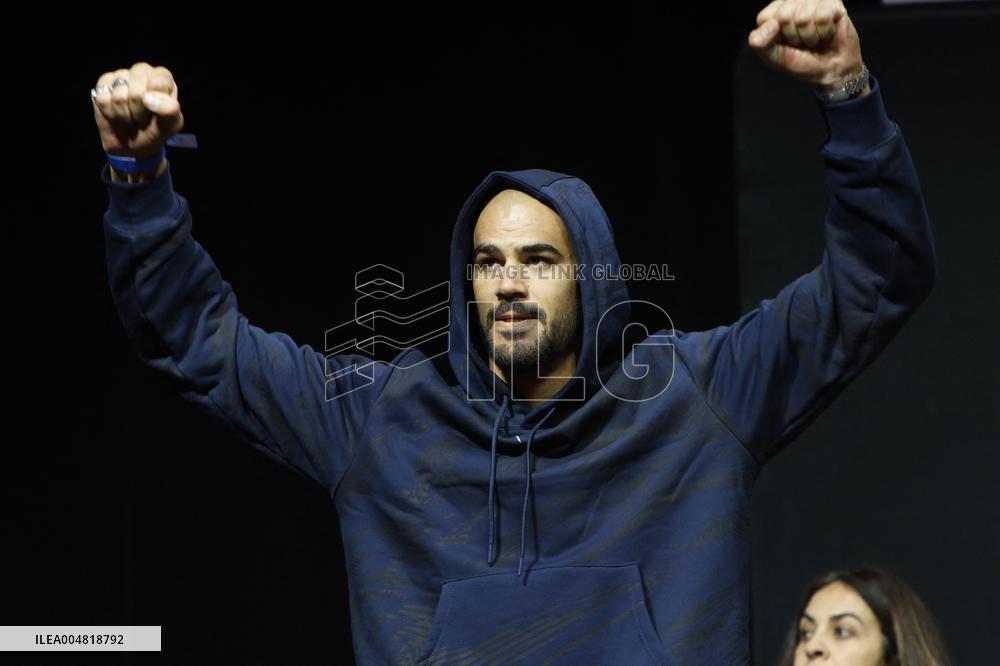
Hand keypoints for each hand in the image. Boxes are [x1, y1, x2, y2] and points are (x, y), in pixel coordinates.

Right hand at [92, 62, 183, 158]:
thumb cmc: (155, 130)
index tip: (156, 111)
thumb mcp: (171, 125)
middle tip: (142, 117)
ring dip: (124, 115)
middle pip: (137, 92)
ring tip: (130, 116)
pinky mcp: (103, 83)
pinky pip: (102, 99)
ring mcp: (120, 75)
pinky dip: (110, 113)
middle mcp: (142, 71)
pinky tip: (115, 113)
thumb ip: (170, 110)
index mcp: (162, 77)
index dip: (155, 104)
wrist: (133, 145)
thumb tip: (148, 98)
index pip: (158, 83)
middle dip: (139, 112)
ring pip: (119, 97)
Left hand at [748, 0, 865, 90]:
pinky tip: (826, 33)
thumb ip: (761, 44)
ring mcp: (812, 0)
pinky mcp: (832, 2)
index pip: (764, 18)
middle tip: (801, 42)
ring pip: (803, 18)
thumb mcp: (775, 58)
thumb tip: (771, 24)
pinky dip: (824, 32)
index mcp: (774, 13)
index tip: (784, 43)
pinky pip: (823, 17)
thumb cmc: (802, 61)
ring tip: (814, 38)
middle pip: (784, 17)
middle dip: (793, 37)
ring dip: (810, 36)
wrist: (831, 68)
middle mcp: (792, 2)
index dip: (773, 37)